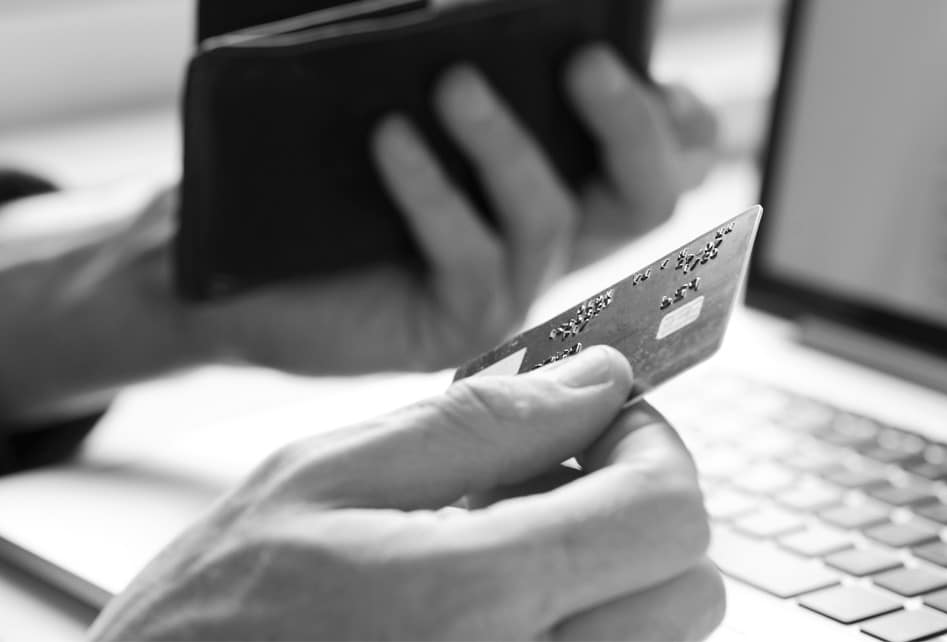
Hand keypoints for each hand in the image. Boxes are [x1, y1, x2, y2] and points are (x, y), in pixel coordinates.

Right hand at [89, 347, 723, 640]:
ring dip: (618, 581)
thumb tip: (596, 378)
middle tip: (562, 486)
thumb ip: (475, 424)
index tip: (604, 427)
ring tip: (516, 555)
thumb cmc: (209, 621)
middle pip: (689, 588)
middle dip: (643, 517)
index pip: (667, 514)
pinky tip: (504, 611)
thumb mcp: (318, 481)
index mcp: (471, 599)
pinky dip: (589, 632)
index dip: (651, 449)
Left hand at [185, 45, 718, 373]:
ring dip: (506, 143)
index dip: (682, 123)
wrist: (237, 268)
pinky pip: (470, 257)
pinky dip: (435, 191)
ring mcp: (510, 288)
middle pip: (648, 198)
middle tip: (587, 59)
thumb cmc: (320, 169)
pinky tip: (391, 138)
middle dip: (634, 127)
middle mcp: (551, 238)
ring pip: (553, 217)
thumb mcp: (394, 91)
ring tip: (453, 81)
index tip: (665, 77)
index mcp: (558, 179)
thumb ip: (454, 49)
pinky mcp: (457, 328)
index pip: (662, 161)